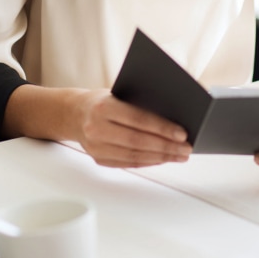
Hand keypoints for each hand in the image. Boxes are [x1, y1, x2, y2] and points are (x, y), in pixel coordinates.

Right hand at [74, 91, 191, 167]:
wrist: (73, 114)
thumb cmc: (101, 101)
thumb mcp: (117, 94)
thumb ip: (138, 105)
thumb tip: (173, 119)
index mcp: (103, 107)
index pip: (138, 119)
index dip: (162, 128)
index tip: (182, 134)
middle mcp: (96, 128)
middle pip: (138, 141)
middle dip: (166, 146)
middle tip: (186, 148)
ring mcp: (95, 146)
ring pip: (134, 156)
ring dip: (160, 157)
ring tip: (179, 155)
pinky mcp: (98, 158)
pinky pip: (128, 163)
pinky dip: (148, 162)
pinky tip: (161, 159)